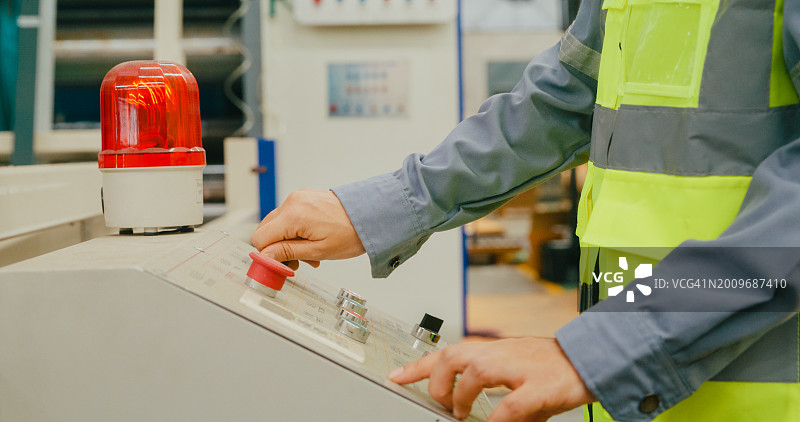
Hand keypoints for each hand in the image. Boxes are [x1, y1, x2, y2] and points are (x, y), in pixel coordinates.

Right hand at [251, 189, 365, 269]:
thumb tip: (264, 256)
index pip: (260, 237)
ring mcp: (298, 197)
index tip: (279, 264)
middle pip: (266, 230)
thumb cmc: (351, 233)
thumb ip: (287, 253)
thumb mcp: (318, 250)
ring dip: (288, 241)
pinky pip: (290, 216)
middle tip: (298, 262)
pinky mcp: (304, 197)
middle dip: (278, 248)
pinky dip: (295, 230)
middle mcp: (292, 202)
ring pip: (278, 224)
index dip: (267, 254)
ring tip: (310, 253)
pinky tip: (311, 240)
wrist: (371, 215)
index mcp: (293, 215)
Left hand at [389, 337, 595, 421]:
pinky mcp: (539, 388)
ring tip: (464, 413)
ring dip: (463, 396)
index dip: (418, 367)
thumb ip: (492, 393)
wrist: (590, 360)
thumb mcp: (515, 376)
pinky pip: (511, 405)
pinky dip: (498, 420)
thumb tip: (477, 417)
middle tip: (443, 403)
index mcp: (493, 351)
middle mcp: (502, 354)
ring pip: (476, 371)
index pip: (447, 353)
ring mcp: (520, 368)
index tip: (395, 378)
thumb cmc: (550, 368)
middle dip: (439, 381)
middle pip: (454, 355)